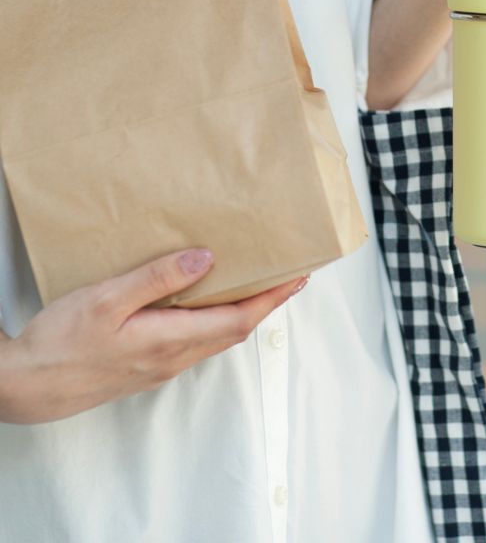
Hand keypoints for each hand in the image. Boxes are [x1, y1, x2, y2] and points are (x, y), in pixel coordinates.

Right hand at [0, 249, 306, 424]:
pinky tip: (208, 301)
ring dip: (242, 311)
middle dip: (266, 302)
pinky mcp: (146, 366)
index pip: (239, 319)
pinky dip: (215, 319)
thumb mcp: (106, 300)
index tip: (298, 276)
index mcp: (169, 340)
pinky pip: (195, 341)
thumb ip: (157, 279)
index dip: (273, 298)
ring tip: (258, 282)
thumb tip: (206, 259)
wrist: (24, 387)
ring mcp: (160, 366)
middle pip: (234, 330)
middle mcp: (172, 358)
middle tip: (289, 274)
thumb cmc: (60, 343)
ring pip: (215, 337)